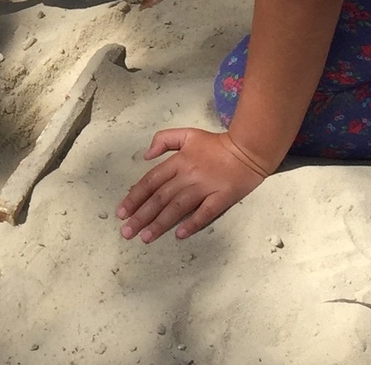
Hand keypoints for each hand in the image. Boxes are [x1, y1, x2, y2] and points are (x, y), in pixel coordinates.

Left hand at [116, 128, 272, 241]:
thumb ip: (164, 140)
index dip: (135, 197)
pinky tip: (179, 234)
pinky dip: (192, 223)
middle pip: (160, 197)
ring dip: (160, 223)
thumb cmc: (216, 144)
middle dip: (142, 216)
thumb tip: (146, 156)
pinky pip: (205, 212)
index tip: (122, 212)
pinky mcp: (222, 197)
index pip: (151, 181)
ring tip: (145, 237)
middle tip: (127, 231)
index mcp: (178, 161)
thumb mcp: (187, 134)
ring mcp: (205, 187)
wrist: (249, 148)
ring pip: (178, 207)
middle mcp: (188, 175)